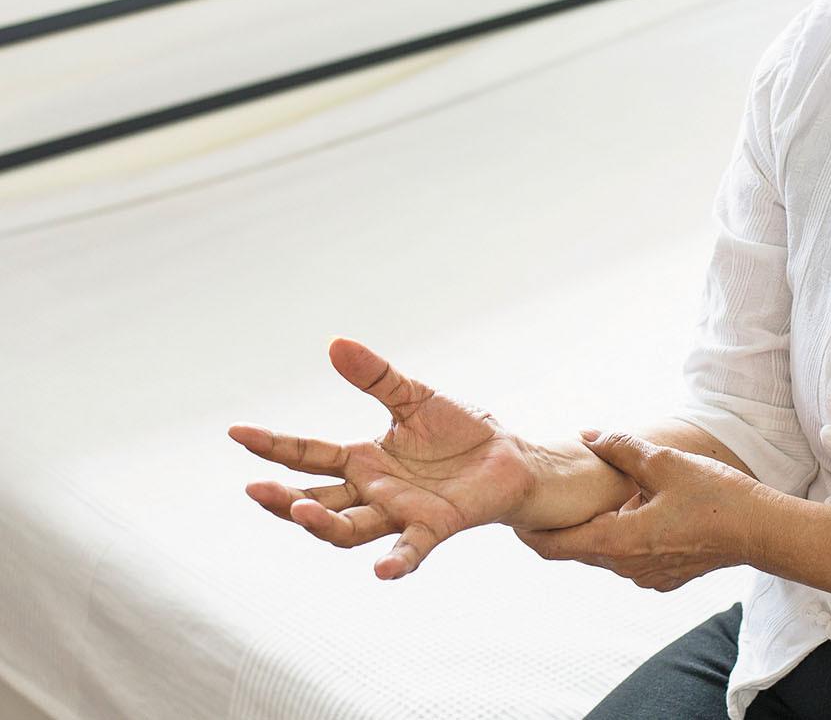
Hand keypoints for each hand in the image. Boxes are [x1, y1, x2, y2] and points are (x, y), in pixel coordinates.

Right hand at [228, 337, 537, 579]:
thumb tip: (335, 343)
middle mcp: (373, 491)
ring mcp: (401, 512)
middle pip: (317, 501)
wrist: (509, 458)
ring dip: (324, 525)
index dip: (273, 446)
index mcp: (363, 460)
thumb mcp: (414, 397)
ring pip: (350, 529)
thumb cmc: (459, 432)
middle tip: (256, 490)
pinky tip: (381, 571)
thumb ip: (377, 377)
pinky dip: (397, 561)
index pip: (308, 455)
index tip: (236, 432)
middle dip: (285, 499)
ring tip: (301, 510)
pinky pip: (412, 548)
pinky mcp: (436, 525)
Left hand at [513, 429, 766, 591]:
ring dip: (594, 530)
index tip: (512, 516)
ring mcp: (647, 576)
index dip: (528, 532)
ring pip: (604, 554)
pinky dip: (621, 538)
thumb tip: (587, 435)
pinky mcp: (665, 577)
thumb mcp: (665, 462)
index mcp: (618, 541)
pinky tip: (632, 511)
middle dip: (559, 527)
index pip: (554, 547)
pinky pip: (630, 559)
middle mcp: (627, 567)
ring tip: (587, 500)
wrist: (761, 531)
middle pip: (577, 550)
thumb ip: (621, 448)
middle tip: (543, 501)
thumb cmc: (715, 495)